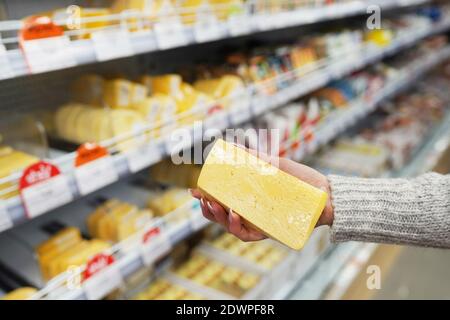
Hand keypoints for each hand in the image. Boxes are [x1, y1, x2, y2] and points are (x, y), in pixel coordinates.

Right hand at [190, 145, 333, 241]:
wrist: (325, 193)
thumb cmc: (301, 180)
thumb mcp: (277, 165)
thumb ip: (258, 158)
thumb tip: (238, 147)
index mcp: (249, 200)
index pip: (222, 201)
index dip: (206, 198)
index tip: (194, 190)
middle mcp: (252, 214)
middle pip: (222, 217)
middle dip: (208, 210)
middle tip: (202, 199)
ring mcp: (260, 224)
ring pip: (232, 228)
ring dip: (219, 219)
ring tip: (216, 207)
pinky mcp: (271, 231)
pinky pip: (250, 235)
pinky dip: (239, 228)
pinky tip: (233, 217)